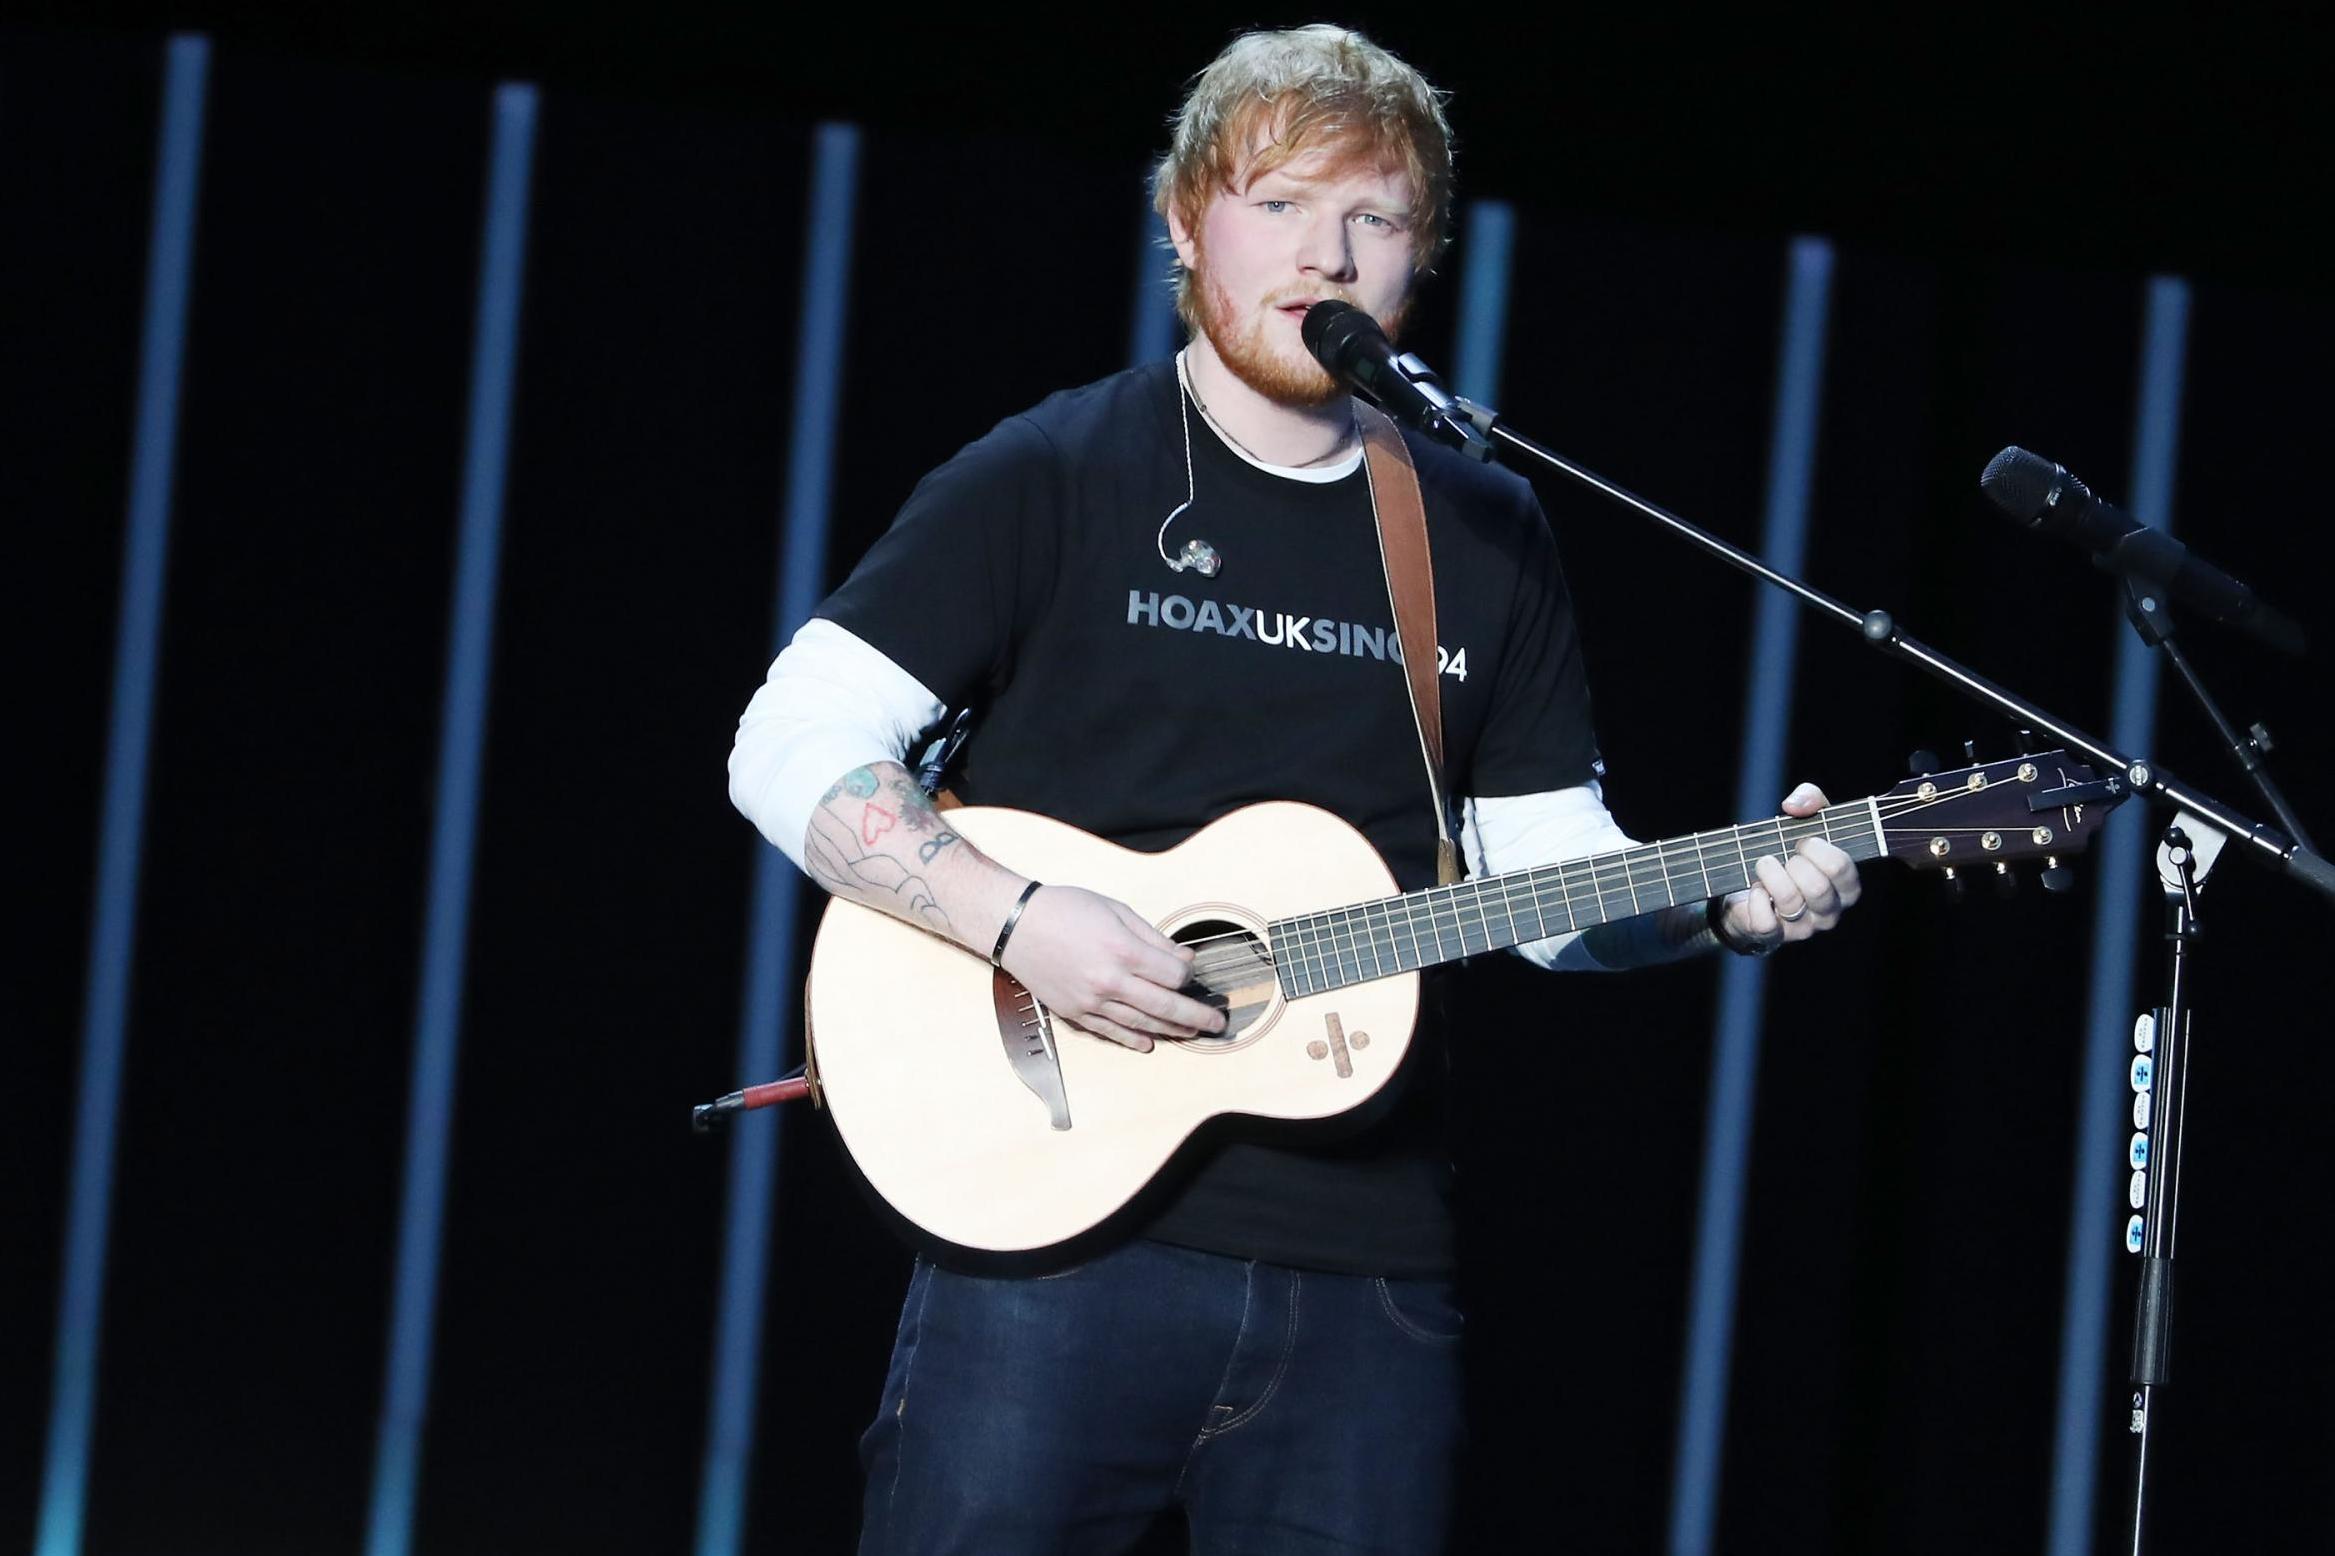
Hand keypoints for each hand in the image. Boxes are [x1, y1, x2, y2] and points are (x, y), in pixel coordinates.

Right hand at [996, 884, 1226, 1051]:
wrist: (1016, 925)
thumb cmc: (1066, 909)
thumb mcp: (1116, 910)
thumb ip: (1153, 938)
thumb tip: (1184, 958)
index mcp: (1124, 951)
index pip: (1174, 975)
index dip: (1189, 976)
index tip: (1191, 972)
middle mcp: (1110, 981)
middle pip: (1166, 1007)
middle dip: (1197, 1017)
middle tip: (1218, 1024)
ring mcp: (1092, 1001)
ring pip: (1142, 1025)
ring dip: (1171, 1031)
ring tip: (1192, 1033)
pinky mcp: (1075, 1013)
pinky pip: (1110, 1033)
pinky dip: (1133, 1041)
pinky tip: (1150, 1044)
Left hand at [1716, 783, 1862, 952]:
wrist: (1750, 888)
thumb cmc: (1788, 853)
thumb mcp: (1805, 820)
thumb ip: (1810, 799)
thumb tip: (1794, 806)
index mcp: (1845, 886)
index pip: (1841, 868)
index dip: (1818, 849)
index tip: (1803, 840)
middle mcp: (1829, 911)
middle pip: (1818, 887)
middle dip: (1795, 863)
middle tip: (1783, 855)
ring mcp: (1803, 928)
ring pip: (1791, 902)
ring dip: (1771, 875)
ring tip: (1764, 864)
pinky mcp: (1774, 936)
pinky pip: (1766, 922)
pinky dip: (1756, 900)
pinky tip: (1755, 889)